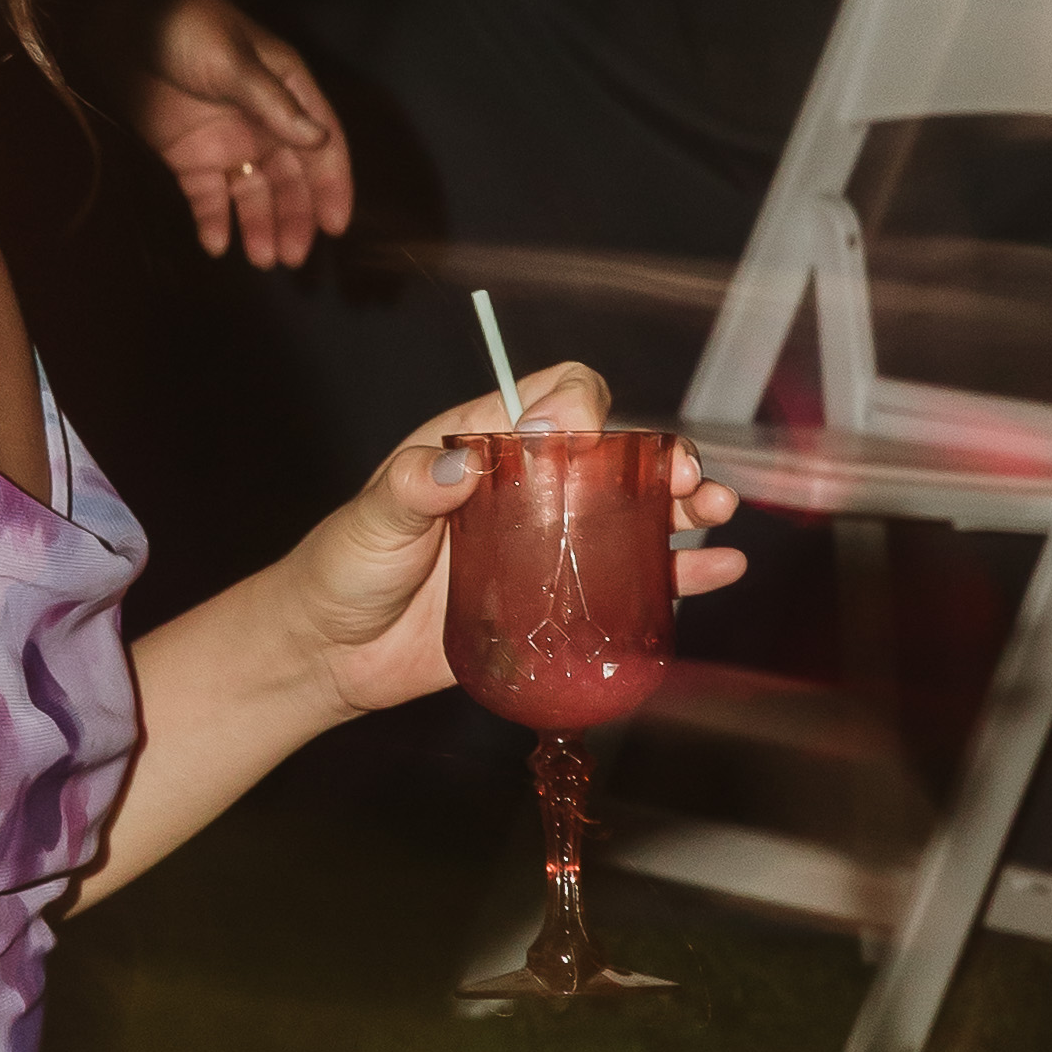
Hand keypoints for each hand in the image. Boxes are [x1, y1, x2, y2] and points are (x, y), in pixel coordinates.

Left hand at [128, 0, 354, 267]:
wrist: (119, 17)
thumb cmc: (187, 28)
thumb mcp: (234, 63)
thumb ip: (274, 105)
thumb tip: (319, 141)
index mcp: (286, 91)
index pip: (322, 145)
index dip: (332, 185)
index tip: (335, 226)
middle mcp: (262, 122)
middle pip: (289, 180)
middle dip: (294, 218)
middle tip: (292, 257)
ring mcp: (224, 141)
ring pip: (251, 193)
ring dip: (259, 225)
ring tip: (262, 259)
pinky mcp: (186, 157)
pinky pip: (206, 196)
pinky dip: (213, 221)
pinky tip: (216, 245)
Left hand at [278, 372, 747, 718]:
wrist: (332, 653)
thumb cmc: (343, 570)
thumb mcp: (371, 522)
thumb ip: (410, 488)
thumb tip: (458, 461)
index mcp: (484, 444)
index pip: (556, 397)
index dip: (585, 405)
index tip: (593, 436)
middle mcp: (527, 488)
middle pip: (611, 454)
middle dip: (657, 457)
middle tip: (686, 479)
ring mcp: (546, 544)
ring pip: (632, 512)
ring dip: (682, 507)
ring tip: (715, 511)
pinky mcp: (556, 600)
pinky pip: (629, 579)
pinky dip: (678, 572)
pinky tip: (719, 567)